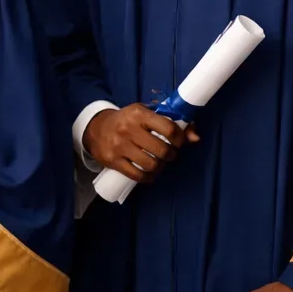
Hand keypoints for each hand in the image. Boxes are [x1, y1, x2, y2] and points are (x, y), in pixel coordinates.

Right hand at [82, 104, 199, 181]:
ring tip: (158, 163)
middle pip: (162, 150)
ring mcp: (119, 145)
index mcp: (139, 114)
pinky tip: (149, 173)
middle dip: (170, 155)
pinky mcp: (112, 160)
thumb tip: (196, 138)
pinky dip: (148, 177)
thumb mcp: (147, 116)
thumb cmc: (127, 121)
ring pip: (151, 164)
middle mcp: (128, 128)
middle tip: (168, 154)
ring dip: (160, 167)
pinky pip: (137, 175)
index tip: (178, 142)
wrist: (95, 128)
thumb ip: (172, 124)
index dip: (180, 139)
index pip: (169, 128)